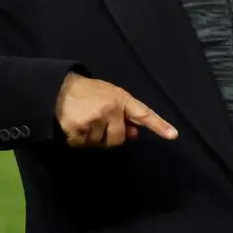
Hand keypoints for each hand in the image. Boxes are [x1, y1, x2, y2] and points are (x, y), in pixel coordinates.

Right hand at [55, 73, 177, 148]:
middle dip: (109, 136)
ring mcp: (94, 119)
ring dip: (91, 137)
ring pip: (99, 143)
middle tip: (97, 122)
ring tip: (84, 120)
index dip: (159, 125)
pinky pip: (82, 145)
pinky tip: (74, 126)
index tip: (173, 135)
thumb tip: (134, 134)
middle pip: (118, 139)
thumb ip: (125, 114)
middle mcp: (110, 109)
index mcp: (121, 99)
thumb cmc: (89, 93)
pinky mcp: (77, 128)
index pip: (144, 114)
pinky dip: (78, 140)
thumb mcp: (111, 97)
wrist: (59, 88)